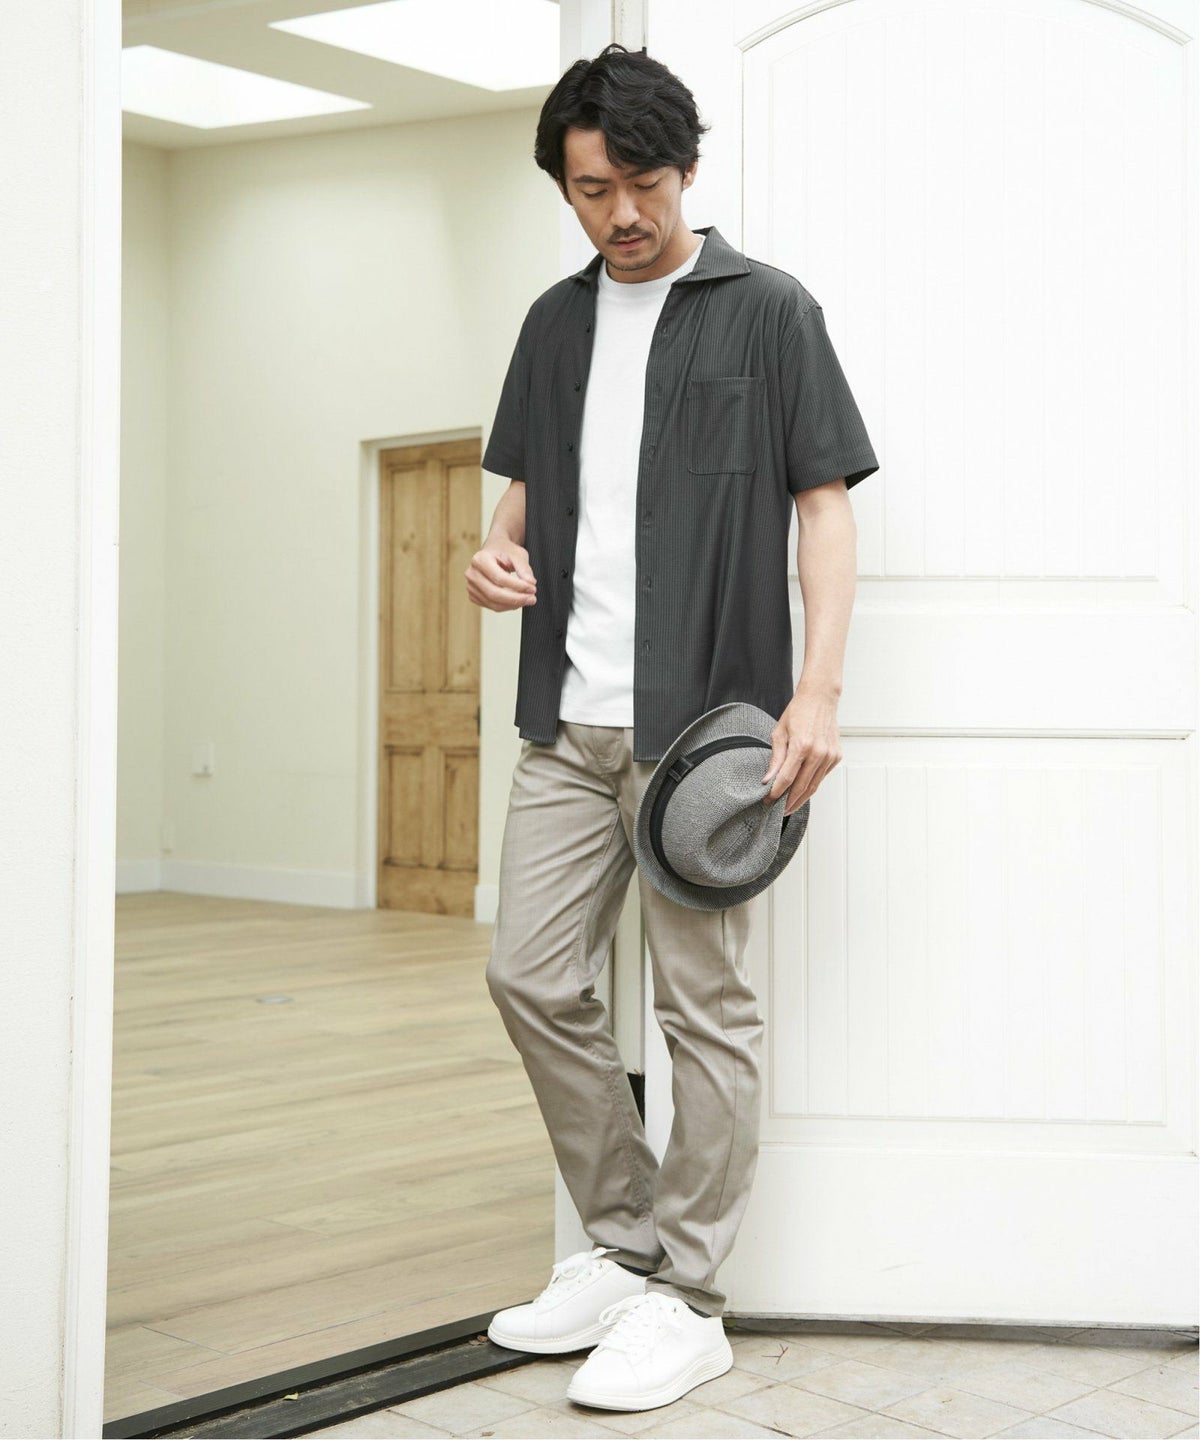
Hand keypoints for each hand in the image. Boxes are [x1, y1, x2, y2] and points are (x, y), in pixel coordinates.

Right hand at [465, 539, 537, 612]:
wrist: (495, 551)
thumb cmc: (505, 551)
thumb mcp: (518, 554)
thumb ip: (524, 568)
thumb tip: (530, 583)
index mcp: (480, 559)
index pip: (499, 578)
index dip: (518, 586)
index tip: (532, 588)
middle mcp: (472, 573)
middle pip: (494, 593)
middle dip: (516, 599)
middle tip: (532, 598)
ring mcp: (471, 586)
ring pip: (493, 603)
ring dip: (512, 605)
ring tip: (527, 600)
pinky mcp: (474, 595)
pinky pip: (491, 606)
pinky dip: (506, 606)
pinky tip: (516, 600)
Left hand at [760, 684, 842, 814]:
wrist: (820, 699)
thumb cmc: (798, 712)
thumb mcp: (779, 733)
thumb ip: (775, 759)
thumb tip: (768, 779)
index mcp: (801, 746)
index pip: (786, 778)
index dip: (776, 793)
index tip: (768, 800)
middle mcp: (818, 753)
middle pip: (801, 787)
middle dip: (788, 801)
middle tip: (778, 810)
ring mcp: (829, 755)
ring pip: (814, 785)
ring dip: (800, 798)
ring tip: (789, 806)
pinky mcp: (836, 756)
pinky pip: (821, 776)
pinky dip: (811, 785)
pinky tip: (802, 790)